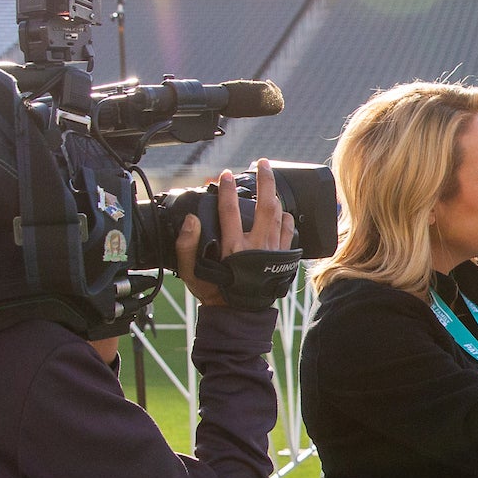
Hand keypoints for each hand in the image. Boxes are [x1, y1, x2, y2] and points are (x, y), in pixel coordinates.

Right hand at [178, 160, 297, 306]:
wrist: (240, 315)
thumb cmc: (216, 293)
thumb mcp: (191, 273)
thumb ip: (186, 246)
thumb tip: (191, 220)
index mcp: (233, 248)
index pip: (230, 209)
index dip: (227, 189)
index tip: (223, 174)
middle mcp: (256, 246)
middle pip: (265, 205)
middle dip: (265, 180)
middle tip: (263, 163)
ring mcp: (273, 252)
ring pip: (280, 216)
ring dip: (276, 196)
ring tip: (271, 181)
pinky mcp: (283, 258)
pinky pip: (290, 232)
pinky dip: (288, 219)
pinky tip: (283, 211)